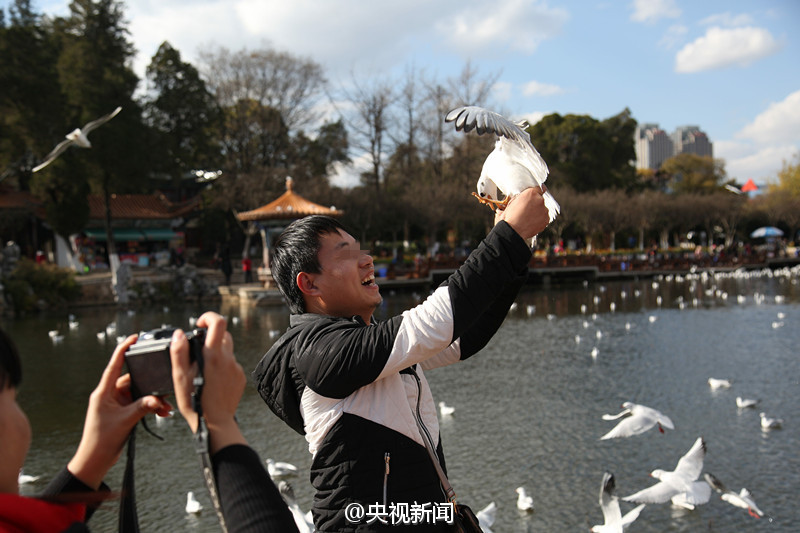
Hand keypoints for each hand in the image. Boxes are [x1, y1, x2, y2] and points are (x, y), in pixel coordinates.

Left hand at [68, 335, 170, 488]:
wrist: (95, 460)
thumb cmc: (102, 440)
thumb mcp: (125, 421)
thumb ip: (143, 406)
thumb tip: (158, 398)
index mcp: (104, 392)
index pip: (114, 365)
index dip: (123, 349)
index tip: (133, 338)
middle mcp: (109, 394)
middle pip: (133, 380)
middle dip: (150, 385)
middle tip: (164, 386)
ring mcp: (116, 403)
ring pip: (139, 394)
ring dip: (152, 400)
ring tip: (165, 407)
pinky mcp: (122, 412)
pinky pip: (140, 404)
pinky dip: (150, 407)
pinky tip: (162, 413)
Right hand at [170, 312, 246, 452]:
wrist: (215, 424)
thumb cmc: (194, 401)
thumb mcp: (180, 377)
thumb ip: (179, 352)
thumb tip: (180, 333)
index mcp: (213, 355)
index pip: (218, 322)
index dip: (208, 317)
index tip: (199, 324)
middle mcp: (228, 359)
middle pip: (224, 334)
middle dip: (211, 337)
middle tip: (198, 350)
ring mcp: (236, 368)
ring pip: (227, 350)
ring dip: (216, 353)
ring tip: (203, 370)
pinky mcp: (240, 377)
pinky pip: (231, 364)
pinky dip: (222, 366)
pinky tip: (212, 381)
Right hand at [500, 187, 550, 240]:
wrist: (512, 231)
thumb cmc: (509, 217)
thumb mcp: (510, 202)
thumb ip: (519, 197)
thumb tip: (521, 197)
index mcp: (531, 193)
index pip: (538, 188)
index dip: (534, 192)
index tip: (534, 195)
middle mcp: (540, 200)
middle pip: (539, 199)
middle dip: (534, 203)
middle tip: (525, 210)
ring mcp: (544, 211)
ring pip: (542, 209)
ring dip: (537, 212)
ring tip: (527, 218)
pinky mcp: (546, 220)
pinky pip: (543, 217)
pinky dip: (539, 219)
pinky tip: (530, 222)